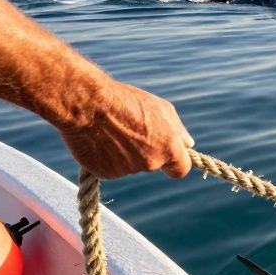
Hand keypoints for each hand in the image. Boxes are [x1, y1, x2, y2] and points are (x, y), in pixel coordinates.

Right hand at [56, 80, 193, 178]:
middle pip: (153, 164)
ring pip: (130, 165)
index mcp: (169, 148)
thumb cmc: (126, 101)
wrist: (87, 104)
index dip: (174, 163)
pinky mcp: (105, 173)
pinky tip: (99, 139)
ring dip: (125, 152)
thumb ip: (177, 130)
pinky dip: (107, 157)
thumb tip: (188, 144)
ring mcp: (127, 170)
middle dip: (146, 152)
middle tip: (130, 131)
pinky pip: (111, 167)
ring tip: (111, 130)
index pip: (181, 169)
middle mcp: (150, 162)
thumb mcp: (161, 108)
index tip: (169, 157)